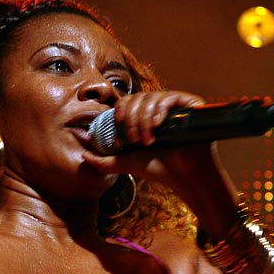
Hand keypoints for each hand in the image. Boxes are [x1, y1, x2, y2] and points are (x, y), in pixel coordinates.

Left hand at [82, 90, 237, 236]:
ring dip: (144, 120)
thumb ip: (102, 161)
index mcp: (144, 116)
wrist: (181, 176)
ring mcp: (175, 105)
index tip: (119, 125)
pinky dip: (159, 110)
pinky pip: (170, 97)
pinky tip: (157, 126)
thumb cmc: (156, 169)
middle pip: (138, 98)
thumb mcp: (124, 164)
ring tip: (148, 140)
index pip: (128, 101)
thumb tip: (83, 156)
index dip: (121, 109)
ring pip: (151, 98)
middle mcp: (159, 108)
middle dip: (132, 120)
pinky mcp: (191, 105)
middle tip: (134, 140)